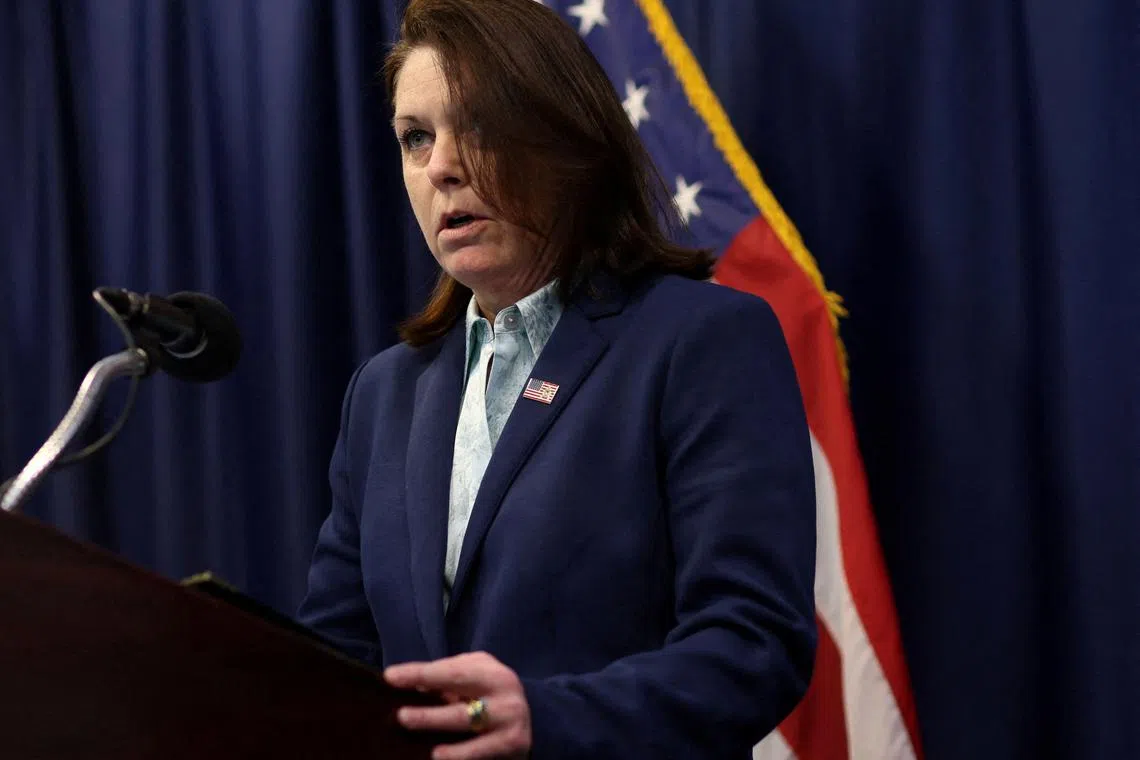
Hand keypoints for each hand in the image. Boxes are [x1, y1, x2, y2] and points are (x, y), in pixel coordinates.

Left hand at [384, 651, 531, 759]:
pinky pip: (482, 758)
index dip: (419, 674)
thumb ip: (448, 675)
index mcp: (493, 675)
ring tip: (429, 752)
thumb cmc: (490, 691)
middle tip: (401, 717)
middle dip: (430, 716)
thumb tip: (411, 683)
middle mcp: (506, 701)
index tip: (390, 677)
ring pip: (475, 743)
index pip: (451, 674)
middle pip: (462, 712)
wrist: (534, 715)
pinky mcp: (513, 749)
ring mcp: (511, 728)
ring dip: (451, 750)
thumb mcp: (476, 673)